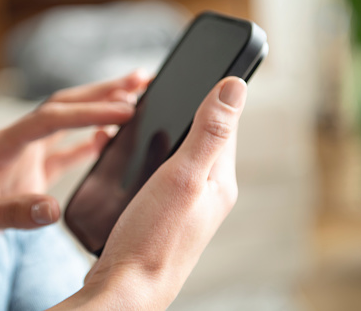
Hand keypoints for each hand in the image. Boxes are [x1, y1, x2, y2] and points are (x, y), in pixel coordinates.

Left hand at [0, 72, 149, 283]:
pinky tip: (109, 140)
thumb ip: (14, 212)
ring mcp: (23, 157)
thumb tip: (54, 208)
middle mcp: (15, 143)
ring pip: (68, 124)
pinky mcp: (29, 172)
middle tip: (139, 80)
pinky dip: (89, 143)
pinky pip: (65, 152)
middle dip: (102, 92)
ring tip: (134, 101)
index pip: (51, 119)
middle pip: (64, 107)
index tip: (125, 110)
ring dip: (99, 111)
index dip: (89, 112)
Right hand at [50, 76, 247, 309]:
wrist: (125, 288)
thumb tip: (235, 86)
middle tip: (164, 92)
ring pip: (182, 156)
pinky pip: (165, 173)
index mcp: (220, 181)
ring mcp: (186, 204)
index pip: (225, 125)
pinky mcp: (165, 213)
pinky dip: (154, 157)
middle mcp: (208, 193)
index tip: (195, 71)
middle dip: (187, 113)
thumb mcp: (183, 177)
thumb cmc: (153, 238)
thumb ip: (210, 132)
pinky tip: (137, 156)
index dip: (212, 96)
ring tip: (146, 117)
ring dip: (169, 134)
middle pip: (203, 139)